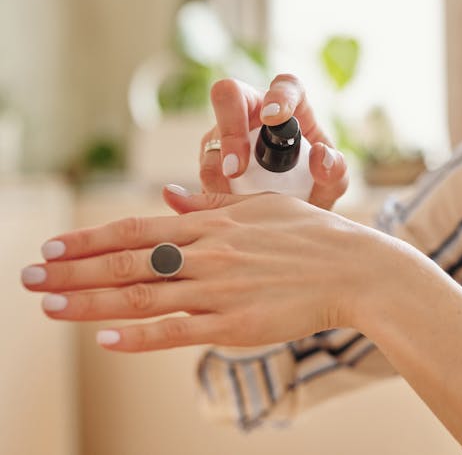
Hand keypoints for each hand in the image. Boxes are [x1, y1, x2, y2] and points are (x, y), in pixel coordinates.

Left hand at [20, 186, 391, 351]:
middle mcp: (209, 253)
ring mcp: (220, 289)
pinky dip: (138, 336)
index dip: (91, 238)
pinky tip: (105, 339)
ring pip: (142, 296)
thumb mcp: (264, 206)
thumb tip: (170, 195)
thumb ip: (214, 203)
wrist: (356, 269)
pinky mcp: (236, 322)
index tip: (54, 246)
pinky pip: (177, 331)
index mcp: (214, 224)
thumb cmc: (315, 236)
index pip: (138, 228)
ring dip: (90, 302)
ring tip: (48, 306)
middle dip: (72, 271)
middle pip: (128, 261)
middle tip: (28, 278)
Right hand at [200, 74, 348, 209]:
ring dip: (218, 170)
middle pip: (228, 95)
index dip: (277, 96)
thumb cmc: (316, 184)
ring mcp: (228, 131)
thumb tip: (320, 154)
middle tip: (237, 168)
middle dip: (230, 130)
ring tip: (236, 200)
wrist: (292, 212)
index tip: (274, 118)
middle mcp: (254, 110)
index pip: (284, 85)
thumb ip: (336, 171)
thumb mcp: (333, 182)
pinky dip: (214, 189)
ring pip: (212, 137)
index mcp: (292, 105)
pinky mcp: (211, 155)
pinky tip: (228, 207)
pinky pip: (204, 167)